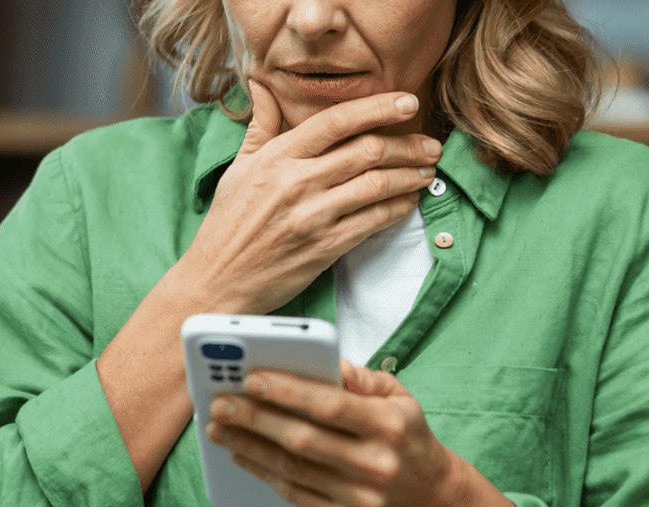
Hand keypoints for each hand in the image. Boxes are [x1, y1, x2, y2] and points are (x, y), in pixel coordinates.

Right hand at [174, 79, 442, 316]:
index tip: (407, 103)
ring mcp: (313, 216)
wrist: (218, 278)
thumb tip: (263, 87)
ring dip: (410, 176)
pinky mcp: (325, 247)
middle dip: (408, 145)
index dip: (378, 107)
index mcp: (278, 157)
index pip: (337, 121)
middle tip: (430, 144)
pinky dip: (397, 209)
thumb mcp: (239, 167)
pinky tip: (408, 202)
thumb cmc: (228, 224)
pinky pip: (373, 221)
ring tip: (427, 171)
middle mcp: (297, 182)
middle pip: (367, 150)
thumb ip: (261, 126)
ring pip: (377, 184)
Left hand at [205, 357, 462, 506]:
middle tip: (219, 403)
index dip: (287, 391)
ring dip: (249, 446)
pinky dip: (263, 472)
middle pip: (303, 439)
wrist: (430, 496)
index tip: (250, 377)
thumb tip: (326, 363)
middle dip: (255, 419)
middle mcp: (377, 464)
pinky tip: (241, 454)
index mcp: (390, 425)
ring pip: (292, 469)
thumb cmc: (404, 434)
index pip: (331, 405)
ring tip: (219, 428)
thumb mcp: (398, 396)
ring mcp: (362, 498)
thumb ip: (362, 378)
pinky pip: (295, 495)